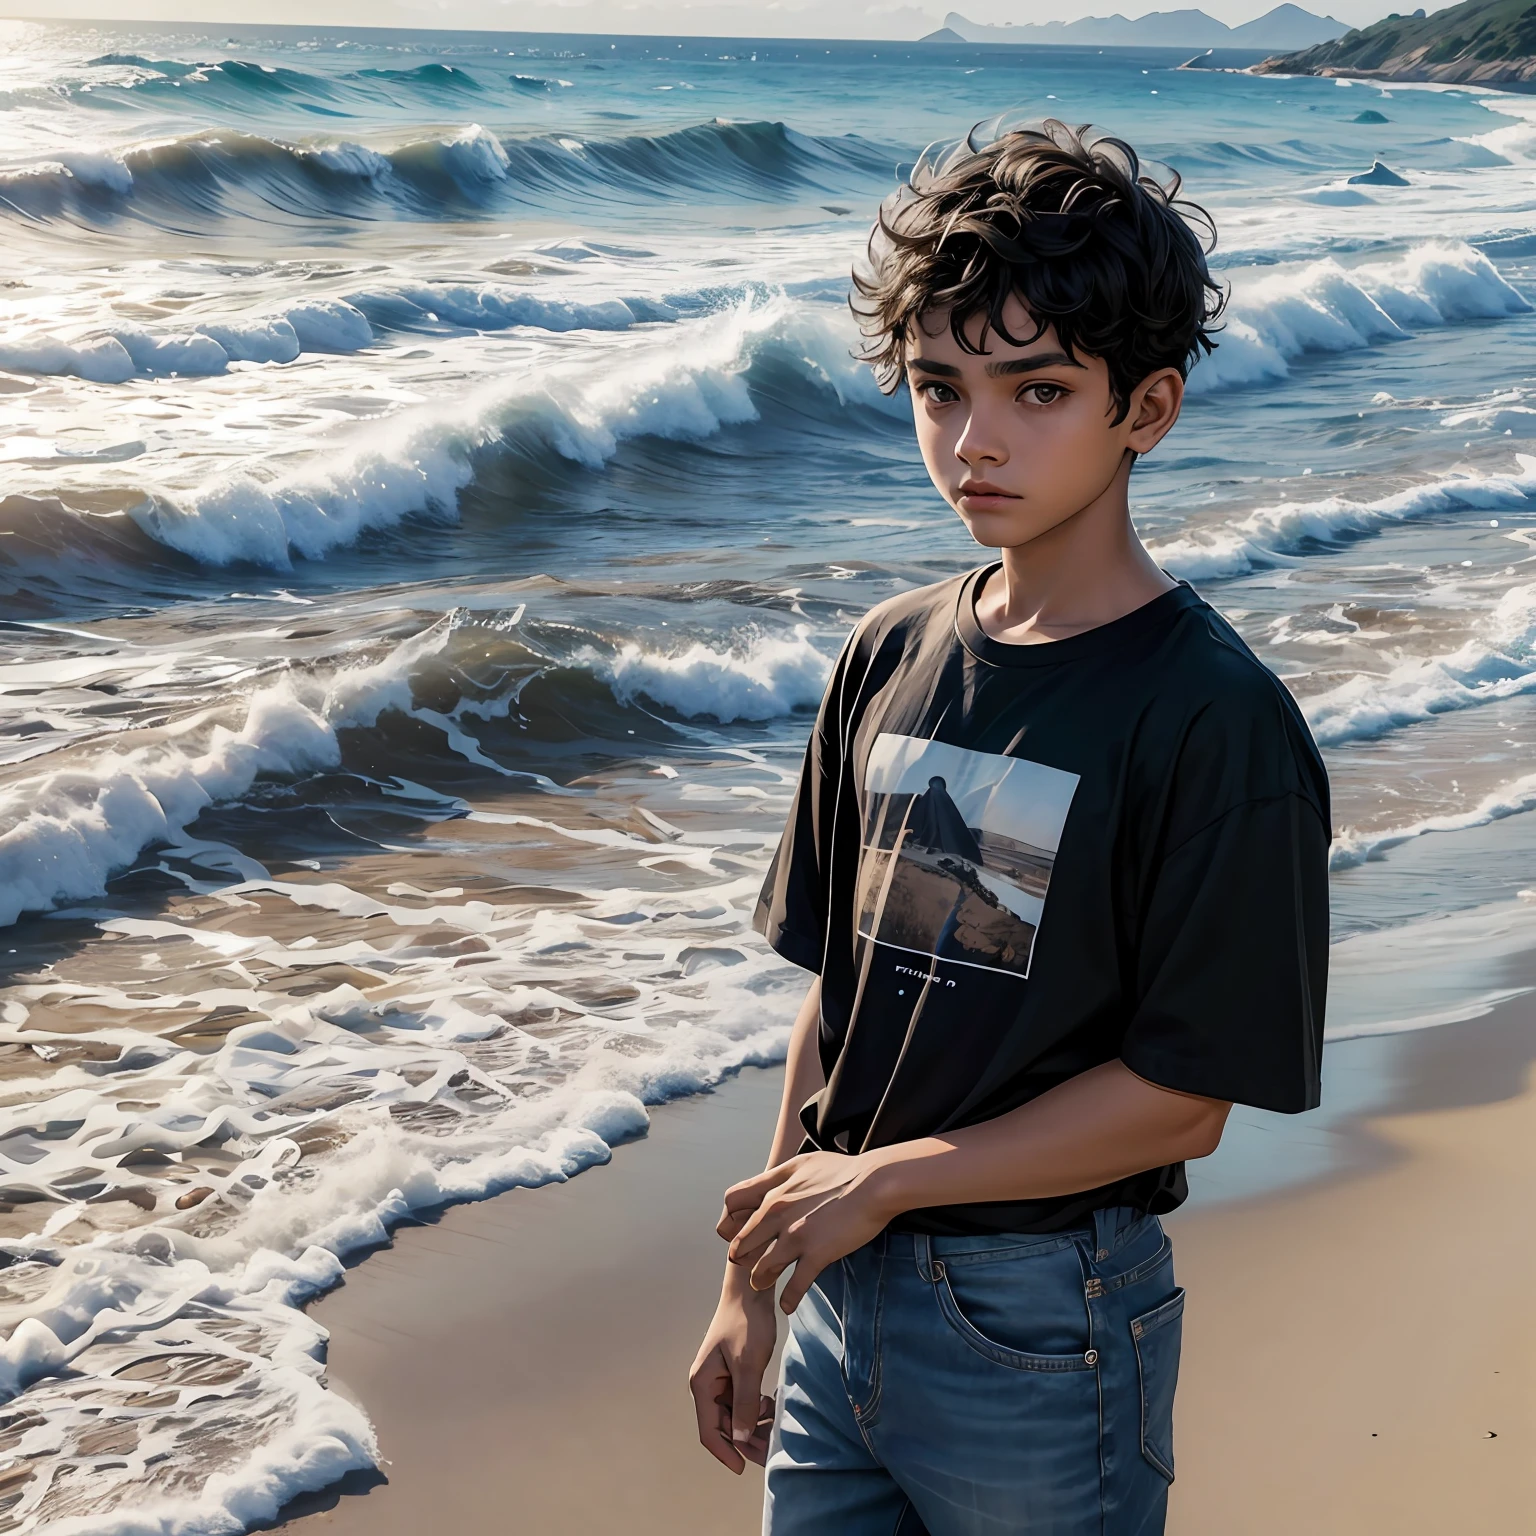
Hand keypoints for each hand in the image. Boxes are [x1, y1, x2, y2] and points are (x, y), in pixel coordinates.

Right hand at [688, 1267, 778, 1473]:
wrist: (751, 1291)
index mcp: (702, 1384)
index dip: (727, 1453)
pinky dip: (756, 1408)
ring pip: (735, 1414)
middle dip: (746, 1441)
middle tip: (771, 1450)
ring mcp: (720, 1379)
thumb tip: (743, 1439)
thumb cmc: (746, 1323)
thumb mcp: (748, 1365)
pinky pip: (742, 1400)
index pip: (710, 1431)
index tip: (745, 1468)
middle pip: (724, 1425)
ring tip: (775, 1427)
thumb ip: (745, 1403)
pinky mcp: (733, 1373)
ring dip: (753, 1424)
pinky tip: (770, 1404)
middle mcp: (707, 1385)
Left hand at [718, 1150, 897, 1312]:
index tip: (736, 1231)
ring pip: (761, 1269)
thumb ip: (779, 1176)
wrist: (874, 1183)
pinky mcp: (816, 1254)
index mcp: (774, 1188)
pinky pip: (794, 1286)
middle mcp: (777, 1211)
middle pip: (741, 1243)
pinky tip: (788, 1305)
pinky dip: (788, 1300)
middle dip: (742, 1257)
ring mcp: (795, 1235)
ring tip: (762, 1285)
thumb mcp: (802, 1162)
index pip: (732, 1204)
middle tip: (748, 1263)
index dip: (730, 1220)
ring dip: (760, 1281)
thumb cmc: (843, 1170)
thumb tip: (769, 1186)